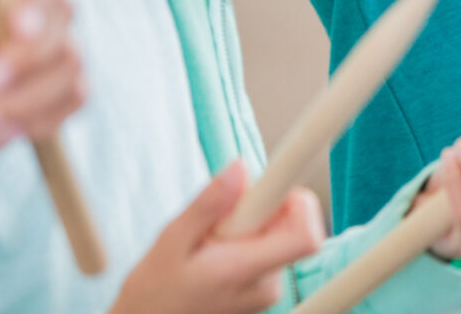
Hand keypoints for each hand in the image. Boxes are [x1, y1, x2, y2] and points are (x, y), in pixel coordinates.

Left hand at [0, 0, 84, 188]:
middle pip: (59, 10)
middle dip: (30, 53)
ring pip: (70, 58)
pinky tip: (4, 125)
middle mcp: (23, 6)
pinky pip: (76, 95)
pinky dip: (42, 116)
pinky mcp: (60, 84)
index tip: (16, 26)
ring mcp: (46, 46)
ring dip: (30, 94)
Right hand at [110, 161, 323, 313]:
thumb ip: (208, 205)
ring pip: (280, 234)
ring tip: (212, 241)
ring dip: (252, 223)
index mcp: (246, 271)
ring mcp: (267, 289)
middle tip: (223, 217)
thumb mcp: (171, 241)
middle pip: (294, 226)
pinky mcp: (264, 288)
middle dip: (264, 206)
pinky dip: (249, 239)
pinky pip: (270, 248)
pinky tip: (217, 253)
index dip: (299, 202)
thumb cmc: (155, 291)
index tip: (271, 185)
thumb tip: (240, 169)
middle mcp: (267, 284)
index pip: (306, 237)